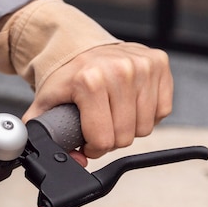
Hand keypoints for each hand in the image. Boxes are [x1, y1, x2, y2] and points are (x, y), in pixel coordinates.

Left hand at [22, 42, 172, 160]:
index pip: (102, 139)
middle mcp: (118, 71)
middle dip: (109, 139)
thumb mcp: (45, 106)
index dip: (93, 148)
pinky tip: (129, 105)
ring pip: (144, 127)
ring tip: (112, 114)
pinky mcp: (159, 63)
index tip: (86, 142)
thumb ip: (46, 136)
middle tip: (98, 126)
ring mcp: (142, 65)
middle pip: (125, 137)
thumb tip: (77, 160)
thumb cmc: (65, 77)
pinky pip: (162, 111)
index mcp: (89, 81)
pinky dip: (146, 115)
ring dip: (128, 128)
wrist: (78, 46)